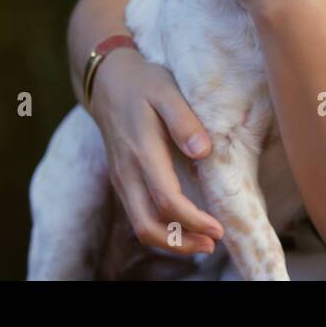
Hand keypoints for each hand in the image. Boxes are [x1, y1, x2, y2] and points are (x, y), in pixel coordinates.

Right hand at [90, 45, 225, 254]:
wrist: (107, 81)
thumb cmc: (143, 83)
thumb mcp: (166, 90)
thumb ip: (183, 120)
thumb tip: (201, 151)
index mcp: (142, 151)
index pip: (166, 199)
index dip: (193, 220)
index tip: (218, 229)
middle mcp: (127, 171)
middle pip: (147, 225)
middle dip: (180, 243)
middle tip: (211, 245)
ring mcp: (122, 178)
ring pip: (141, 225)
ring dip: (171, 240)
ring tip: (202, 242)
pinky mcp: (122, 180)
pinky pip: (138, 215)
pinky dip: (161, 228)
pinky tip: (183, 225)